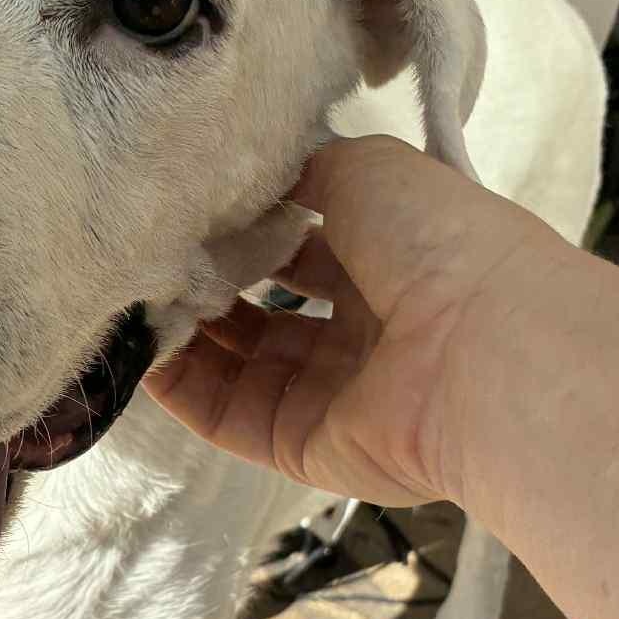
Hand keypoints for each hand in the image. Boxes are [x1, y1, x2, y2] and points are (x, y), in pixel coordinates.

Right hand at [144, 136, 553, 506]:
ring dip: (186, 334)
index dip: (245, 231)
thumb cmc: (438, 242)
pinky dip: (183, 389)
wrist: (486, 349)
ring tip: (133, 299)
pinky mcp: (307, 449)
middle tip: (150, 258)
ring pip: (240, 367)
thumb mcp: (367, 170)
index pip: (301, 247)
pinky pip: (230, 418)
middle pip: (266, 312)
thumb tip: (253, 184)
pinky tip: (142, 351)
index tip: (188, 212)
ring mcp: (336, 394)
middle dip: (209, 285)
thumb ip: (304, 172)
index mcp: (391, 260)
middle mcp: (365, 330)